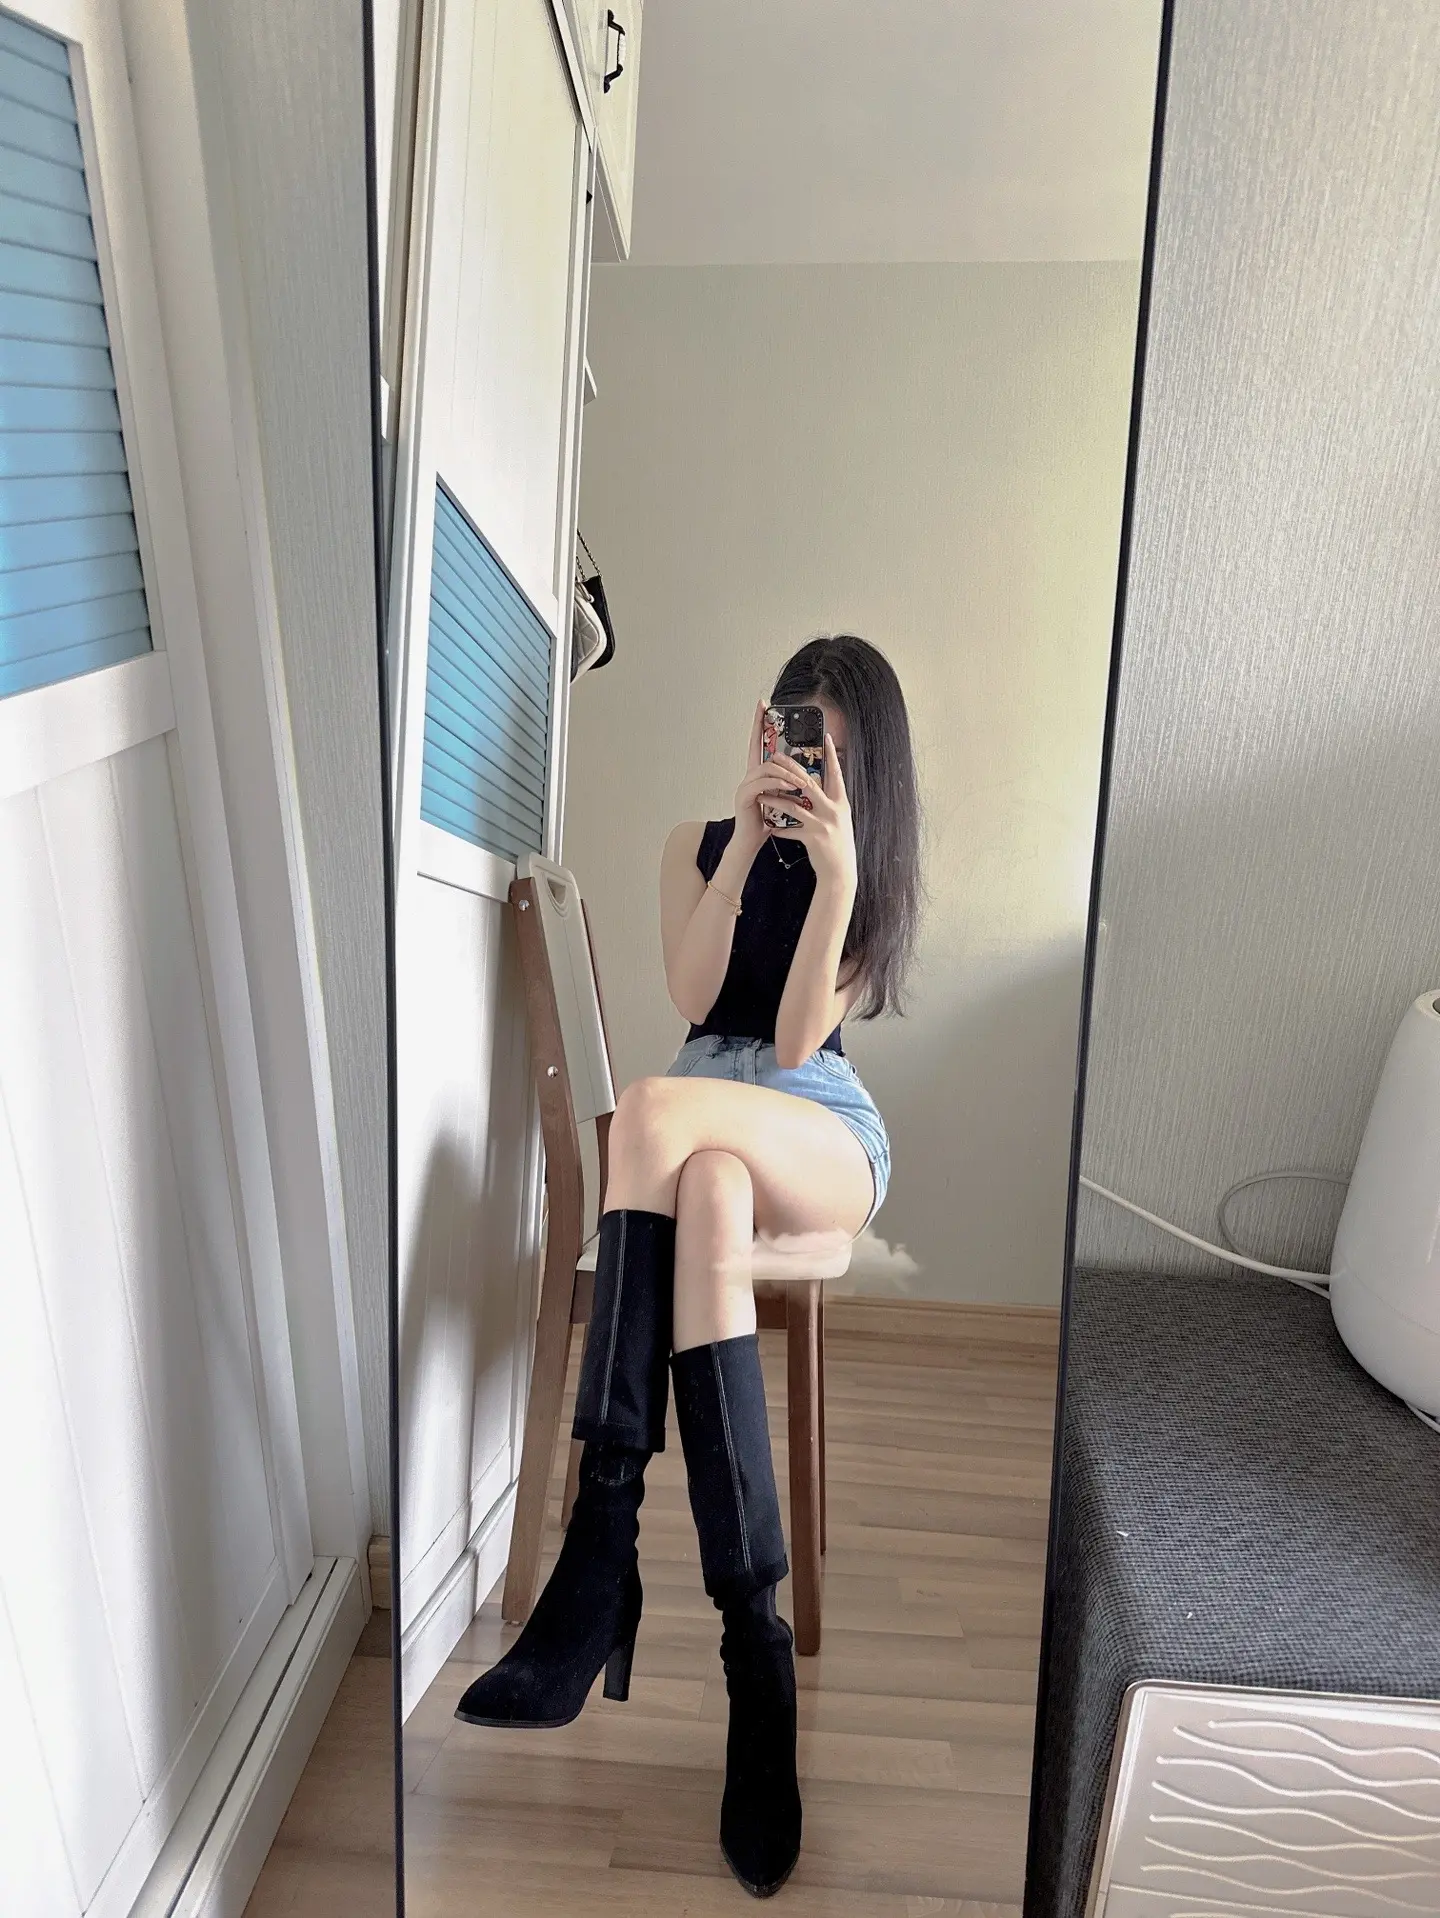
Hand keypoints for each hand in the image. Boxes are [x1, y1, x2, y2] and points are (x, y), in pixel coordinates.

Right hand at [731, 700, 798, 855]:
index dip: (759, 723)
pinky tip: (791, 788)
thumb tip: (809, 773)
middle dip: (770, 737)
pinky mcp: (744, 797)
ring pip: (767, 768)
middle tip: (786, 730)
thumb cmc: (768, 821)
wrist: (752, 842)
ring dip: (788, 772)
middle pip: (761, 751)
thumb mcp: (783, 798)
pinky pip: (763, 784)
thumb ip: (789, 784)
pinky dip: (779, 784)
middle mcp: (749, 776)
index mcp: (758, 774)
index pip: (759, 743)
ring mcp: (744, 785)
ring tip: (803, 781)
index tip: (762, 704)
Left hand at [768, 734, 856, 893]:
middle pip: (809, 784)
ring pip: (794, 806)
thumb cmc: (839, 844)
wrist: (841, 871)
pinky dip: (780, 829)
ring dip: (775, 800)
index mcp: (841, 802)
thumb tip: (817, 787)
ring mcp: (823, 824)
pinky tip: (771, 829)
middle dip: (790, 770)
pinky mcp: (813, 838)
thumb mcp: (839, 820)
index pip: (836, 774)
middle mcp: (833, 810)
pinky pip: (791, 830)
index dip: (833, 756)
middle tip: (776, 757)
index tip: (828, 738)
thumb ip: (830, 803)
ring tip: (761, 795)